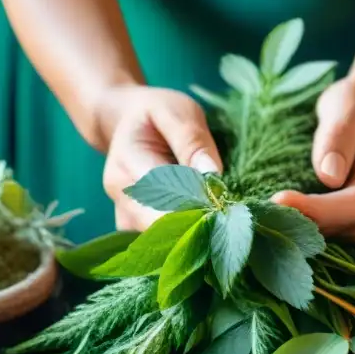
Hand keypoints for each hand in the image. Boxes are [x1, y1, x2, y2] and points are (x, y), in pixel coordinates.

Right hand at [99, 85, 221, 230]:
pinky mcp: (135, 230)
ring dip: (196, 235)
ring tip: (221, 219)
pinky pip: (164, 243)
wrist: (122, 121)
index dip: (197, 213)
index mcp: (127, 169)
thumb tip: (214, 176)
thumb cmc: (154, 113)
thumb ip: (192, 141)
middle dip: (200, 229)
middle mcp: (122, 200)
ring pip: (165, 242)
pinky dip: (188, 237)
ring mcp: (125, 219)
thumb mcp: (177, 111)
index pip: (164, 204)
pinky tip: (208, 225)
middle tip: (232, 219)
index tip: (228, 209)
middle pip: (164, 231)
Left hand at [273, 76, 354, 241]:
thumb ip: (340, 136)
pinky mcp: (347, 218)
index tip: (280, 199)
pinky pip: (330, 234)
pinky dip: (304, 231)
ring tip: (268, 217)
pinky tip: (277, 221)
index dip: (323, 209)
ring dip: (305, 232)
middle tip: (267, 213)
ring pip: (342, 238)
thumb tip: (328, 177)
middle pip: (353, 229)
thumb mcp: (349, 104)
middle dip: (312, 226)